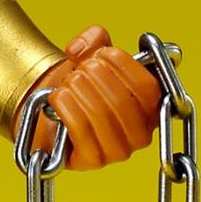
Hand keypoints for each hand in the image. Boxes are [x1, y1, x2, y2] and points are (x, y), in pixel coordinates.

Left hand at [24, 26, 158, 170]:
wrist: (48, 110)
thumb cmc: (79, 85)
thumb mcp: (90, 56)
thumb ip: (94, 40)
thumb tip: (83, 46)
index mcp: (151, 106)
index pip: (149, 88)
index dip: (123, 65)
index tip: (101, 53)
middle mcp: (141, 133)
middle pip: (123, 102)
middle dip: (94, 77)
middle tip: (78, 69)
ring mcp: (118, 150)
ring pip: (101, 116)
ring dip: (77, 91)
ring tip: (66, 83)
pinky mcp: (93, 161)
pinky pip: (82, 132)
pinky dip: (66, 108)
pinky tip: (57, 98)